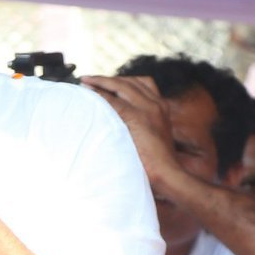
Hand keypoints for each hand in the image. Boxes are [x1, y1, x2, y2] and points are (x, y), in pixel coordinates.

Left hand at [81, 75, 182, 193]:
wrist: (169, 175)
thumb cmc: (159, 166)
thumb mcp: (154, 139)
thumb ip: (143, 127)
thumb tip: (124, 126)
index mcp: (162, 107)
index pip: (140, 84)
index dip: (121, 81)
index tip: (105, 82)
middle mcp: (156, 104)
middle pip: (129, 81)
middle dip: (108, 79)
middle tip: (89, 79)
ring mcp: (148, 109)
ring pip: (121, 86)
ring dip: (101, 82)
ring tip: (85, 82)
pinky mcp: (138, 118)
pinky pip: (114, 102)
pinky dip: (100, 96)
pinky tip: (89, 95)